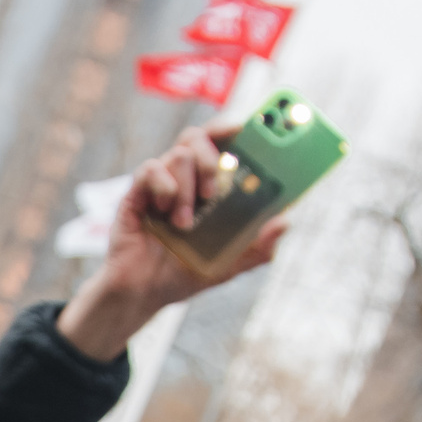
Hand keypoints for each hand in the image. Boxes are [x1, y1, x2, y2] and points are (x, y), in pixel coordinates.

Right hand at [55, 126, 287, 361]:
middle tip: (215, 190)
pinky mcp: (137, 193)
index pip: (221, 142)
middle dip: (211, 155)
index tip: (246, 128)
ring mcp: (160, 184)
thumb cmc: (185, 273)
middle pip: (198, 136)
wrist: (145, 293)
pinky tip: (164, 211)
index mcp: (208, 185)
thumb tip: (284, 222)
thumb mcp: (230, 264)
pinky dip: (163, 186)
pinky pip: (151, 169)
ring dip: (187, 189)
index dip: (233, 128)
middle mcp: (184, 178)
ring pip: (179, 154)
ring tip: (185, 223)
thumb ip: (258, 247)